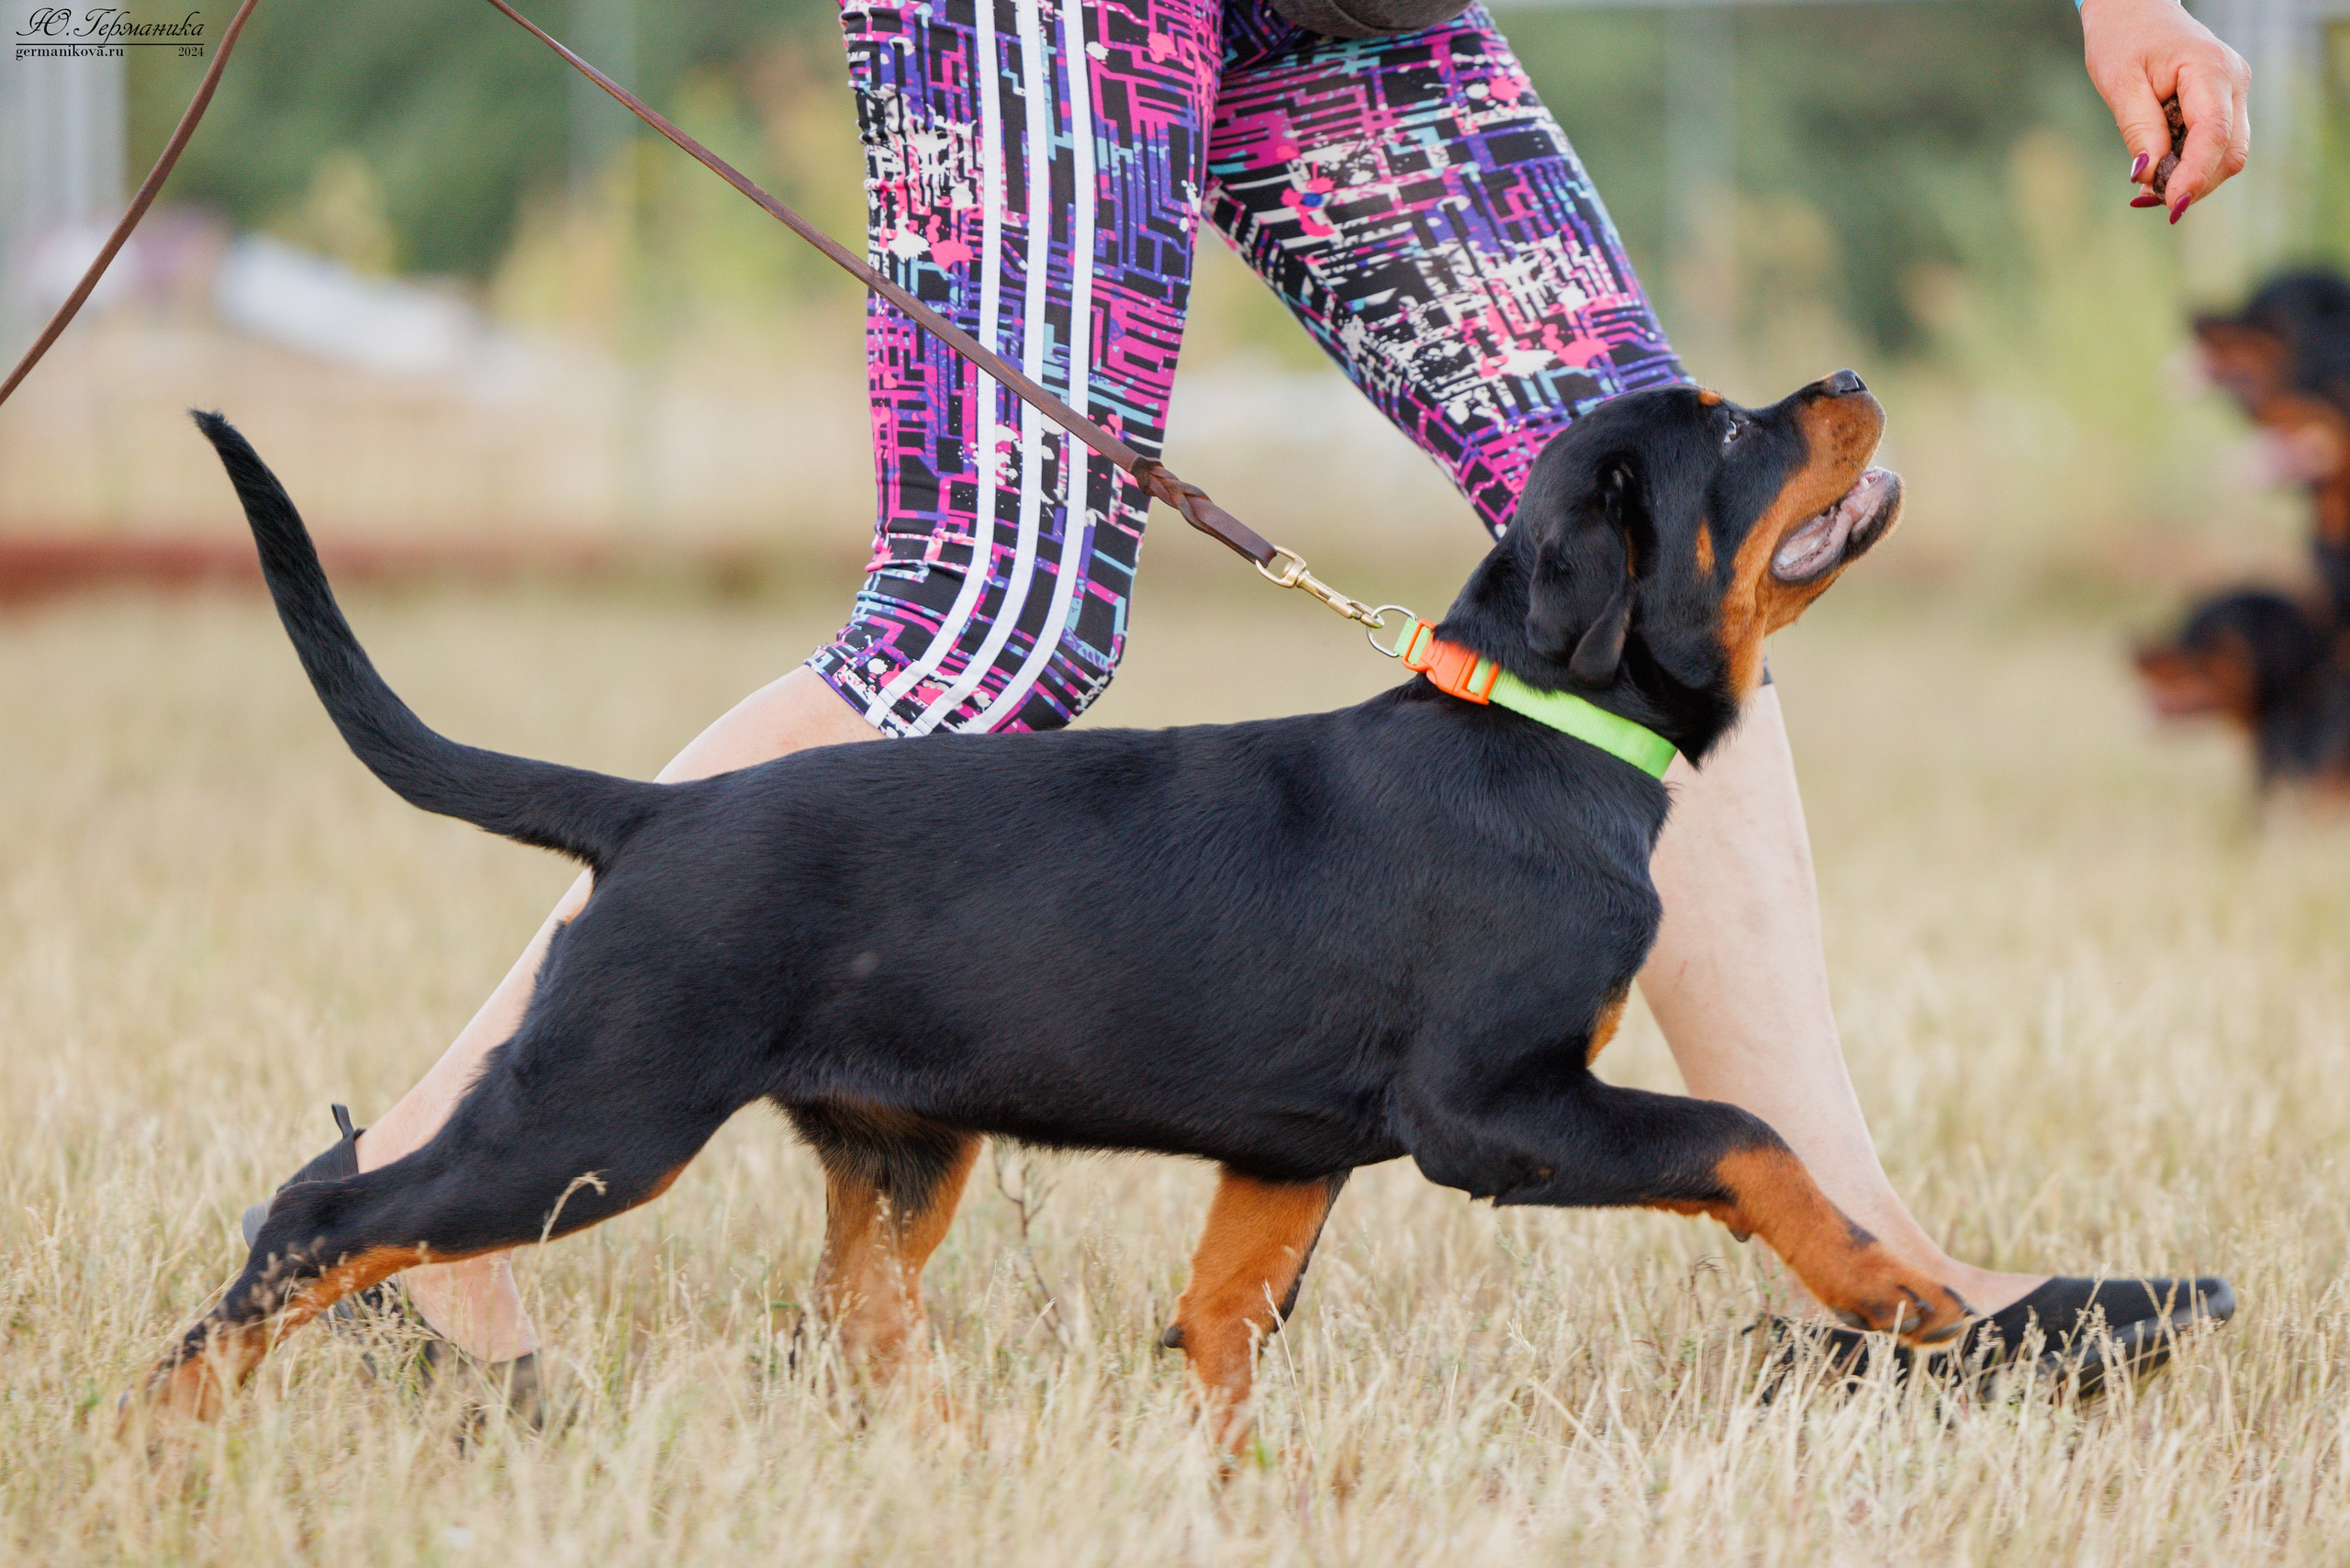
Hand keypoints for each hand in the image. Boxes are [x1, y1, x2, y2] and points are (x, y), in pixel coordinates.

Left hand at [2080, 0, 2250, 220]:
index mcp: (2211, 70)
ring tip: (2143, 190)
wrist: (2135, 11)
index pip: (2214, 134)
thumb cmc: (2123, 40)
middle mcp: (2234, 81)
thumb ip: (2138, 129)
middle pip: (2229, 152)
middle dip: (2192, 183)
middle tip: (2144, 201)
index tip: (2171, 206)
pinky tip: (2156, 173)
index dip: (2195, 175)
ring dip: (2189, 178)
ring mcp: (2235, 92)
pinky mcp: (2225, 103)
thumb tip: (2147, 175)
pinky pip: (2216, 145)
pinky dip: (2189, 166)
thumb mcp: (2120, 84)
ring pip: (2226, 154)